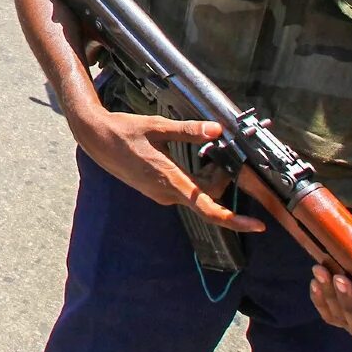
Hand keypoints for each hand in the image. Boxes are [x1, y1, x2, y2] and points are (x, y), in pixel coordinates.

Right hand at [70, 111, 266, 234]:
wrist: (96, 140)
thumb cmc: (124, 132)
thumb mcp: (157, 126)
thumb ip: (188, 130)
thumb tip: (216, 130)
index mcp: (169, 179)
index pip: (207, 208)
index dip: (234, 220)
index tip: (256, 225)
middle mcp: (166, 193)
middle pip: (207, 197)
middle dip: (221, 179)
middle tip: (225, 153)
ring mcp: (160, 194)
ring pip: (196, 194)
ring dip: (207, 177)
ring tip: (208, 151)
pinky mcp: (155, 191)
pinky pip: (184, 190)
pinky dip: (194, 178)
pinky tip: (192, 159)